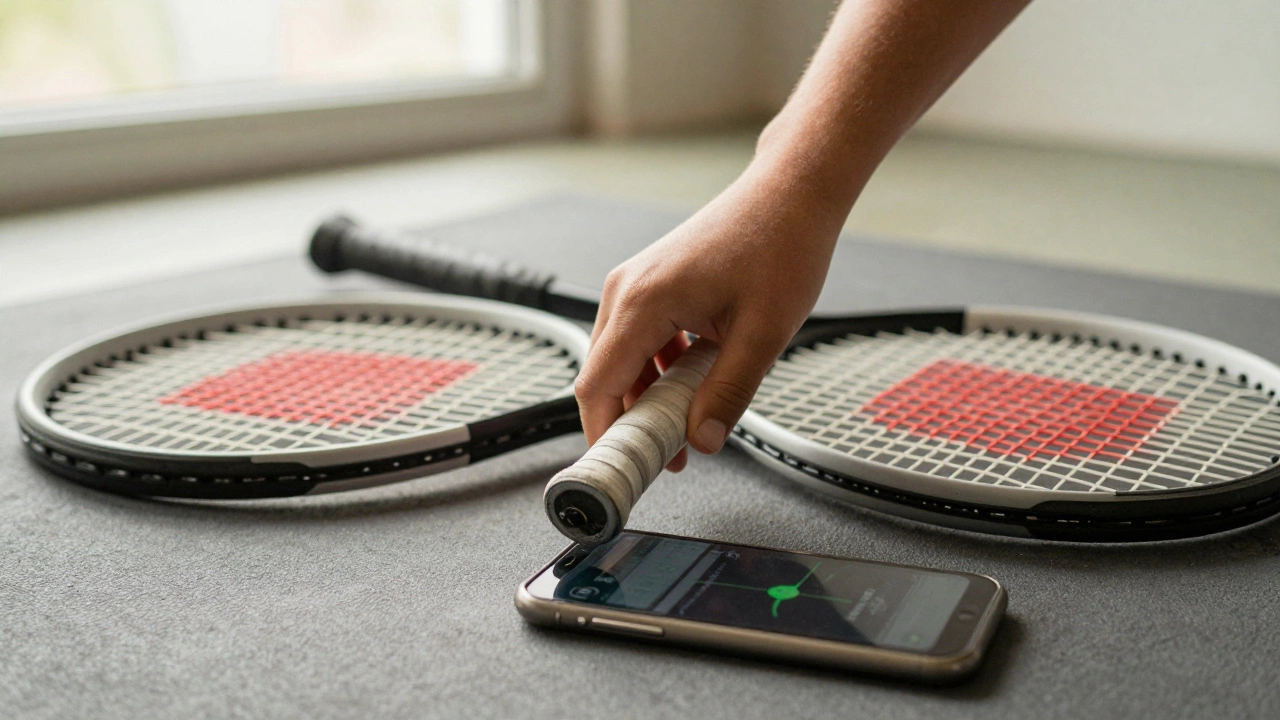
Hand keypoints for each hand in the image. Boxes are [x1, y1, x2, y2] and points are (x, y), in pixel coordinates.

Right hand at [574, 158, 848, 468]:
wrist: (791, 192)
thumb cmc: (780, 244)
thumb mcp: (763, 333)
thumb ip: (729, 392)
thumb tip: (702, 440)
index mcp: (644, 302)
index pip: (598, 387)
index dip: (604, 436)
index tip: (620, 471)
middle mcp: (627, 290)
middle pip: (603, 378)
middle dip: (629, 424)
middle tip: (664, 461)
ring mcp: (635, 284)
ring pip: (621, 362)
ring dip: (646, 399)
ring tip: (685, 429)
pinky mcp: (651, 284)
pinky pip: (638, 341)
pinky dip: (656, 372)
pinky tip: (691, 387)